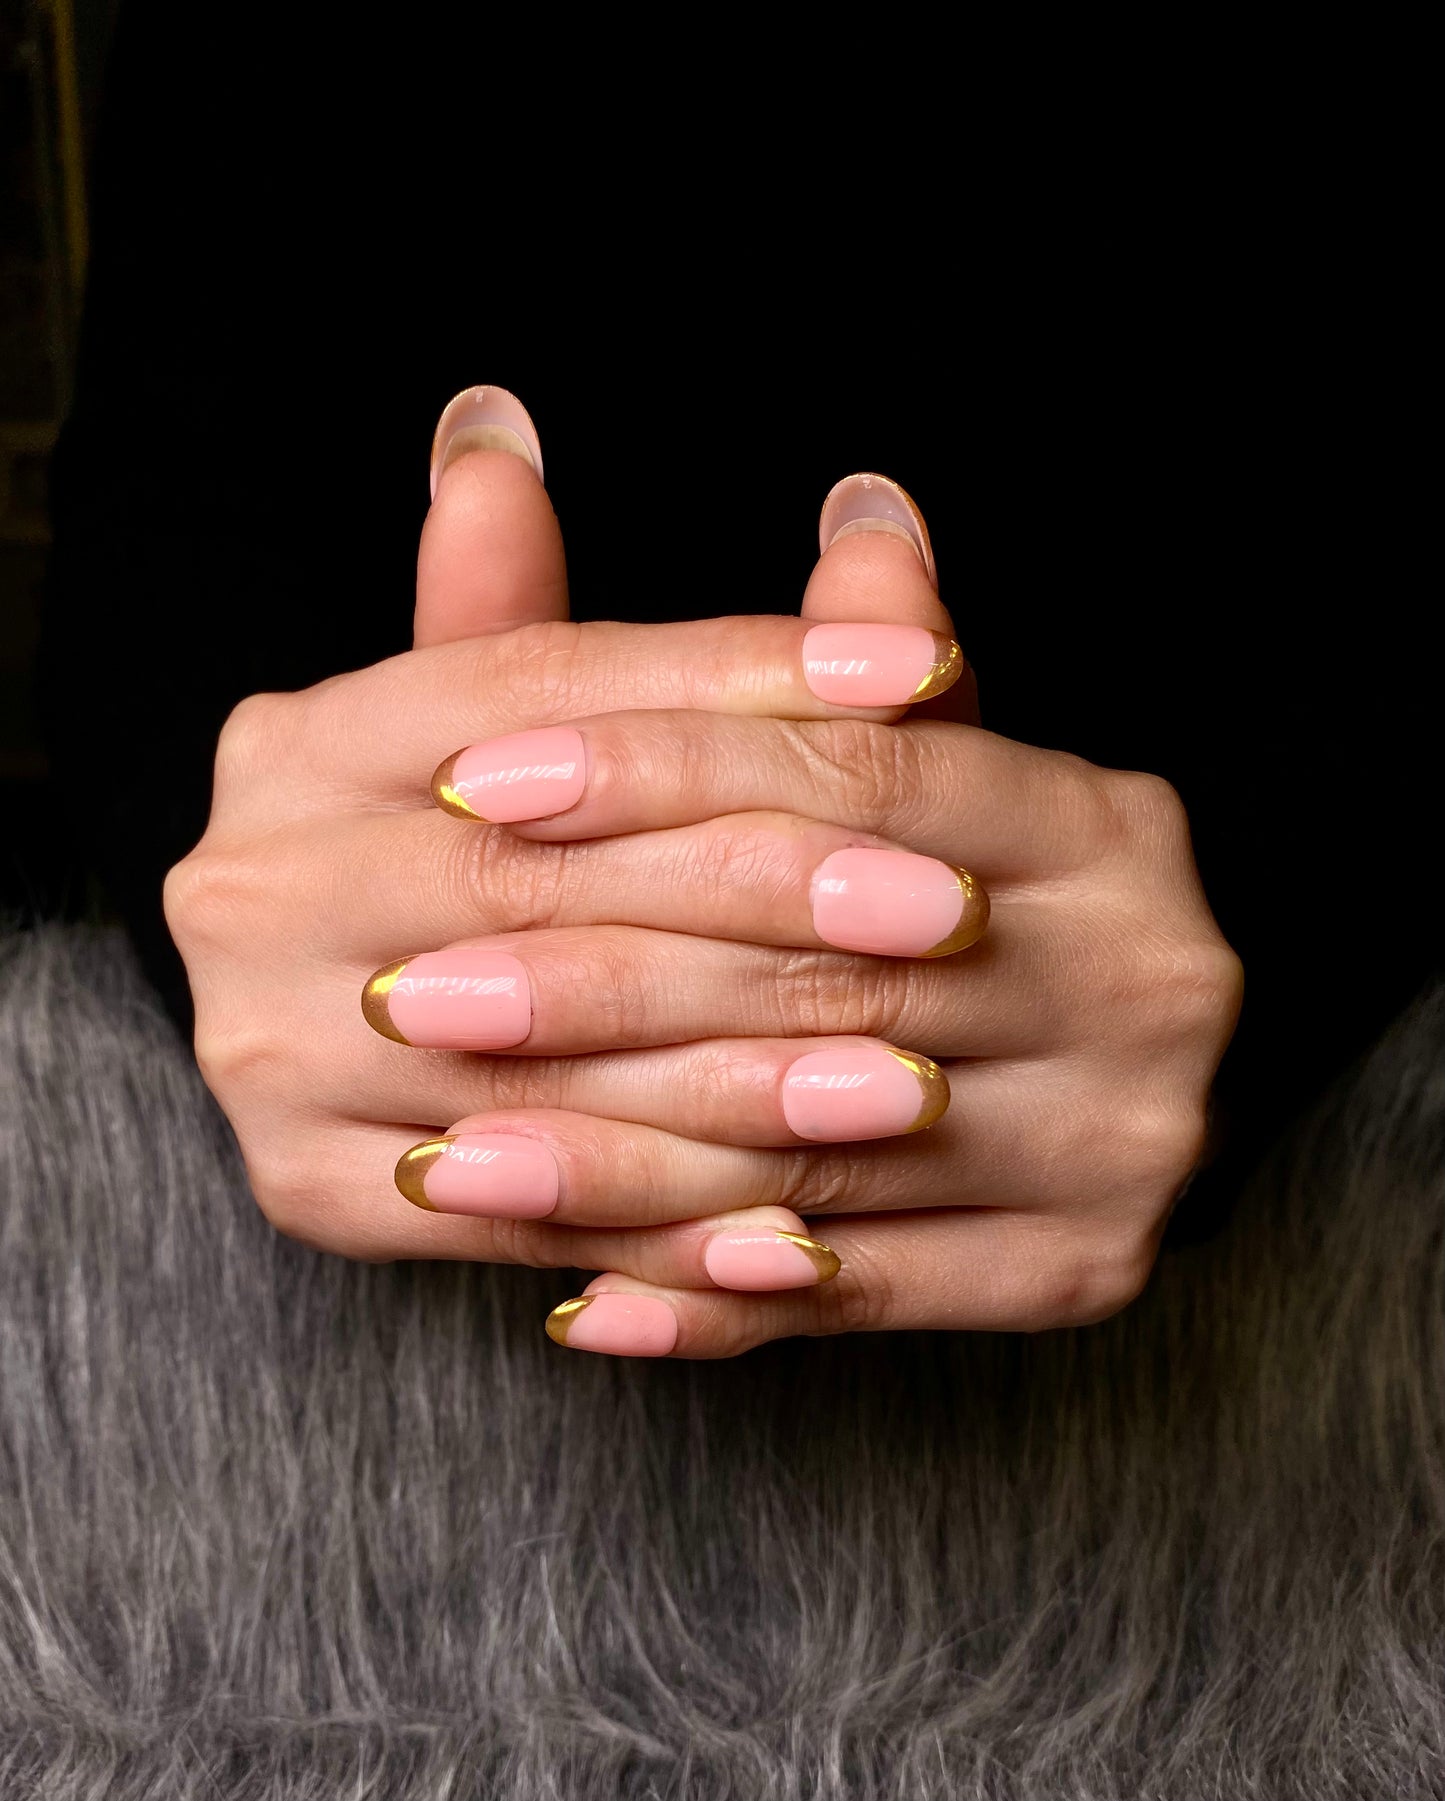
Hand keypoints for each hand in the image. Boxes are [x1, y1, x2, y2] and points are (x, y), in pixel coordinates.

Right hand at [164, 389, 969, 1294]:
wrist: (329, 1028)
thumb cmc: (454, 850)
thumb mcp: (484, 725)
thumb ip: (511, 602)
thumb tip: (493, 419)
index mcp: (299, 742)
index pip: (548, 685)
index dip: (744, 673)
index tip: (923, 670)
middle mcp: (250, 885)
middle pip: (547, 874)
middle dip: (765, 890)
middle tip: (947, 908)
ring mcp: (260, 1044)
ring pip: (549, 1054)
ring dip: (743, 1077)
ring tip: (910, 1081)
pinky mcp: (302, 1185)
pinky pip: (524, 1206)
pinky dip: (670, 1218)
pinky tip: (805, 1224)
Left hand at [426, 691, 1241, 1354]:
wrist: (1118, 1065)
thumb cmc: (979, 893)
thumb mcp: (920, 764)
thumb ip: (854, 663)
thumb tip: (857, 500)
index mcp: (1106, 822)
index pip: (859, 771)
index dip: (659, 768)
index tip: (473, 780)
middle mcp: (1150, 971)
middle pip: (828, 966)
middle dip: (603, 979)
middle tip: (414, 990)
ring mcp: (1134, 1132)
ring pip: (828, 1148)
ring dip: (622, 1162)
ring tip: (451, 1154)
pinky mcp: (1091, 1268)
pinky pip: (872, 1295)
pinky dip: (719, 1298)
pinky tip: (580, 1290)